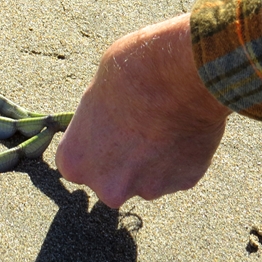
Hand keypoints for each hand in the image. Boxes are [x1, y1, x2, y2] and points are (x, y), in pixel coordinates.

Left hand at [55, 13, 231, 207]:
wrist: (183, 75)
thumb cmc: (134, 73)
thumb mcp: (97, 88)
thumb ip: (96, 119)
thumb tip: (105, 119)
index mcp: (76, 161)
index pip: (77, 163)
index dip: (94, 145)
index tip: (108, 129)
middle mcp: (108, 185)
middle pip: (112, 179)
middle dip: (124, 161)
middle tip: (139, 128)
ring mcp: (148, 188)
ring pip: (149, 178)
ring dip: (155, 160)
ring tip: (166, 124)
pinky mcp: (183, 184)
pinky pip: (180, 173)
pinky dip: (182, 158)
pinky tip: (185, 130)